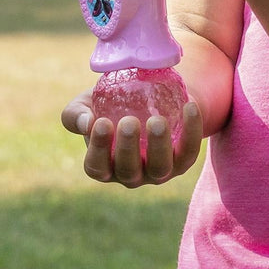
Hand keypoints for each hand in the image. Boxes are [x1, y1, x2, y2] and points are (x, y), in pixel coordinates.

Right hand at [60, 88, 203, 188]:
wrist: (150, 94)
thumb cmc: (113, 103)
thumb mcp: (88, 104)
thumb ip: (76, 113)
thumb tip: (86, 121)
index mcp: (105, 164)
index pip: (97, 167)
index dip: (98, 149)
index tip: (101, 122)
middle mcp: (131, 174)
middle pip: (129, 172)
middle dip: (128, 149)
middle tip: (129, 122)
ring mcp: (159, 171)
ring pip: (160, 168)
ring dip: (159, 146)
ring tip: (157, 121)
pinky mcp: (183, 160)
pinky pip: (189, 151)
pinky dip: (192, 131)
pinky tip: (189, 106)